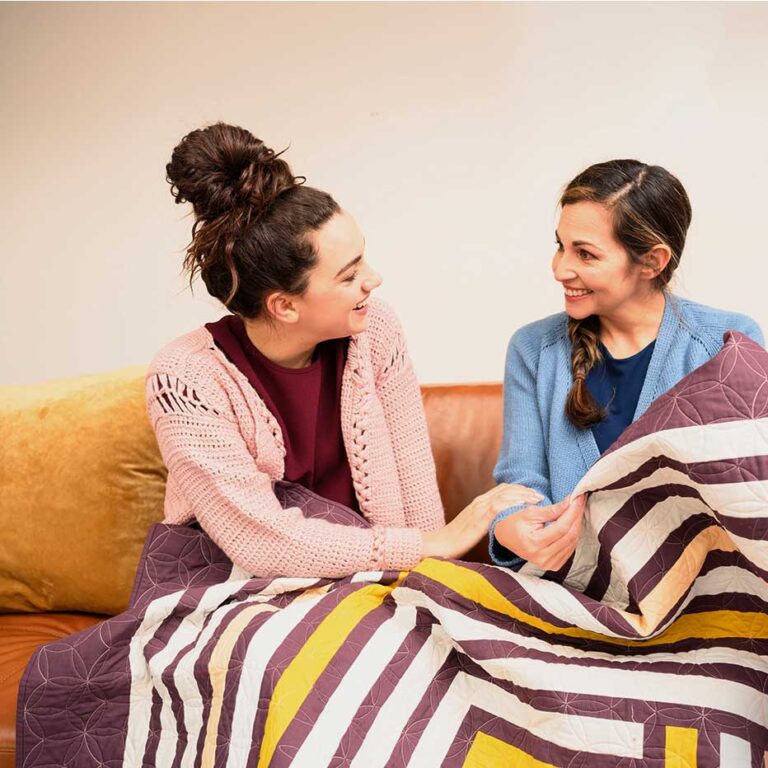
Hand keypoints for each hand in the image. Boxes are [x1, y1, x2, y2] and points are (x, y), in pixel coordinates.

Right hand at [422, 484, 542, 559]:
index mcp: (479, 502)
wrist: (439, 544)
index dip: (519, 490)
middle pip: (506, 489)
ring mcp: (478, 508)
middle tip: (539, 495)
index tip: (532, 494)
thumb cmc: (456, 539)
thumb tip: (501, 523)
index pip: (502, 490)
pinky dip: (511, 504)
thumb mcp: (474, 526)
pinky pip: (497, 507)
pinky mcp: (478, 519)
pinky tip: (522, 506)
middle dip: (524, 490)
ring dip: (522, 495)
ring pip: (504, 495)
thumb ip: (486, 520)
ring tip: (535, 500)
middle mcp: (479, 502)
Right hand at [493, 494, 586, 570]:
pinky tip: (571, 524)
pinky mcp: (553, 565)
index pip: (562, 527)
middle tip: (579, 501)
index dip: (573, 512)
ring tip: (575, 510)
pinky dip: (573, 535)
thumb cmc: (515, 523)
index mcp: (534, 543)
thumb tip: (570, 502)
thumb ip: (552, 510)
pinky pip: (570, 549)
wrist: (506, 537)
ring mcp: (548, 564)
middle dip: (577, 516)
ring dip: (577, 525)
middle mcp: (542, 557)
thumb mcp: (530, 513)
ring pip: (573, 542)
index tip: (578, 498)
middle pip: (570, 535)